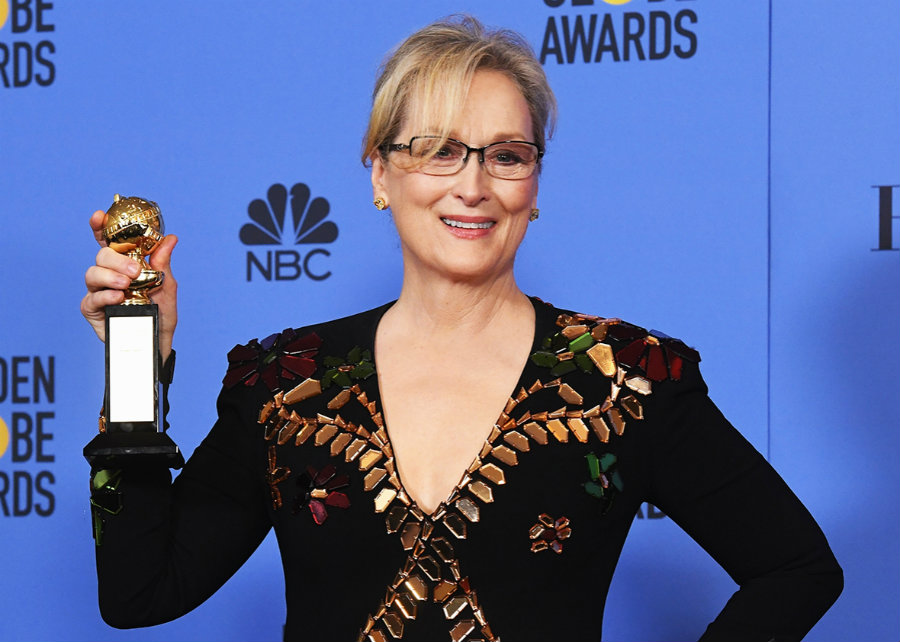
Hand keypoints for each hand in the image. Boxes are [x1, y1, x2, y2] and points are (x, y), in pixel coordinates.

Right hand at [80, 209, 178, 362]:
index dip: (101, 227)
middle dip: (116, 260)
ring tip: (126, 285)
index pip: (109, 241)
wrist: (158, 340)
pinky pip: (92, 297)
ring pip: (92, 273)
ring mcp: (98, 291)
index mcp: (125, 264)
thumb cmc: (162, 312)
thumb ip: (163, 263)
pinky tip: (118, 297)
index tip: (98, 216)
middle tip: (135, 271)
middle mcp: (109, 274)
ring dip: (110, 276)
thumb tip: (170, 238)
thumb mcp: (167, 285)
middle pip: (101, 256)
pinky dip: (104, 295)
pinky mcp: (93, 309)